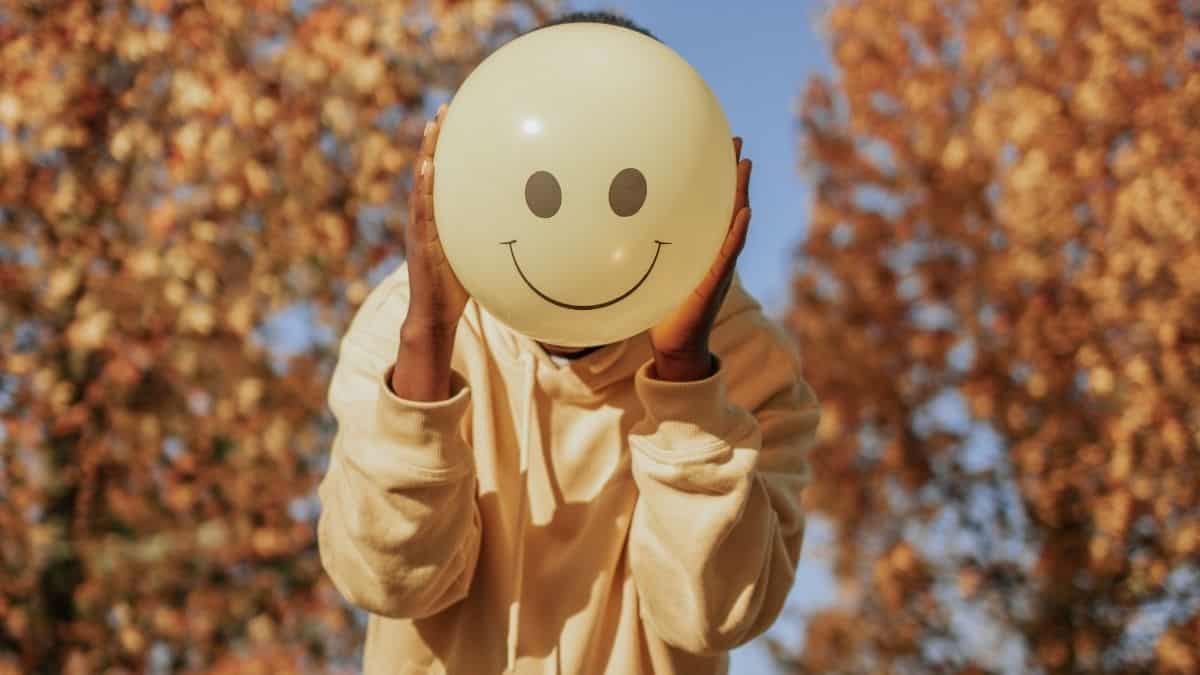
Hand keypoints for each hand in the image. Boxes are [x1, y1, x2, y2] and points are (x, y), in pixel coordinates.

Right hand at [392, 103, 469, 400]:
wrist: (436, 314)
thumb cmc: (459, 285)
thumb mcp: (479, 253)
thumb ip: (492, 234)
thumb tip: (528, 223)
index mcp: (440, 217)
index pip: (445, 175)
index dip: (448, 148)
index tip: (456, 119)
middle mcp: (427, 217)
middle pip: (430, 170)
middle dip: (435, 140)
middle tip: (444, 109)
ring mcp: (421, 227)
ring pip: (423, 184)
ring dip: (426, 154)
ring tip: (433, 127)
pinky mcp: (421, 241)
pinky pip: (423, 210)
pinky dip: (424, 187)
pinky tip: (429, 167)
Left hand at [647, 137, 751, 381]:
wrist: (673, 344)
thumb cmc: (659, 307)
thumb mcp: (647, 269)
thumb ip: (639, 246)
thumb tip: (607, 224)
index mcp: (698, 244)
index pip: (707, 203)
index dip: (711, 175)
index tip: (713, 143)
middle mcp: (712, 250)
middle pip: (726, 204)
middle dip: (731, 172)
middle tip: (736, 138)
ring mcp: (718, 265)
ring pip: (733, 223)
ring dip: (740, 193)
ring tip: (745, 164)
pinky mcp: (715, 283)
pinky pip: (728, 254)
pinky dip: (738, 234)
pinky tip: (746, 213)